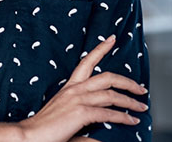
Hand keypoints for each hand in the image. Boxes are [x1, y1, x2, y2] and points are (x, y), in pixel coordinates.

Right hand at [18, 35, 147, 141]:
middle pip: (107, 77)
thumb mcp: (65, 113)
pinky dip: (123, 117)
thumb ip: (82, 112)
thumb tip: (101, 120)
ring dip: (130, 101)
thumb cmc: (46, 127)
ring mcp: (78, 100)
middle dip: (128, 82)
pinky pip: (109, 113)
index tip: (111, 39)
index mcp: (69, 87)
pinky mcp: (81, 113)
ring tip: (141, 107)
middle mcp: (74, 90)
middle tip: (141, 88)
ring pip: (112, 95)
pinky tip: (132, 121)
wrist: (30, 135)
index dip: (100, 49)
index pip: (86, 62)